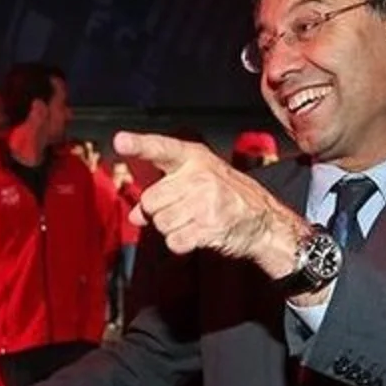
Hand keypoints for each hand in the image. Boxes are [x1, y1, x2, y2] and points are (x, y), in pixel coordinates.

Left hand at [116, 131, 305, 277]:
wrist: (265, 221)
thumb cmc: (228, 197)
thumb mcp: (198, 182)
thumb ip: (164, 192)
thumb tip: (135, 215)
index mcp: (195, 158)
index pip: (162, 148)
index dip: (140, 145)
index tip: (120, 141)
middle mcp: (200, 176)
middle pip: (151, 200)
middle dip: (159, 211)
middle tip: (183, 210)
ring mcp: (206, 201)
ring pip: (160, 223)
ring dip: (171, 229)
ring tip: (194, 221)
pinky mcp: (210, 226)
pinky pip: (174, 241)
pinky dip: (181, 244)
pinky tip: (198, 234)